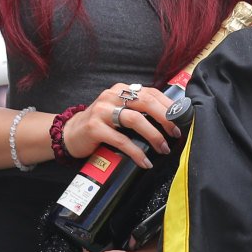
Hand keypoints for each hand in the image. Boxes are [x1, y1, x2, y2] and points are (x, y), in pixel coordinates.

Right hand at [60, 83, 183, 167]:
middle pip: (146, 102)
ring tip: (163, 148)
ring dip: (154, 136)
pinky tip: (145, 161)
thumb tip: (169, 120)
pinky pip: (121, 140)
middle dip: (165, 119)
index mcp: (122, 89)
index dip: (168, 106)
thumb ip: (139, 110)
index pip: (151, 93)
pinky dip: (136, 152)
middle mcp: (112, 96)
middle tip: (175, 133)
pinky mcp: (95, 128)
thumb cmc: (100, 124)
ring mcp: (102, 111)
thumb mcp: (119, 111)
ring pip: (135, 119)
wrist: (70, 134)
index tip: (181, 119)